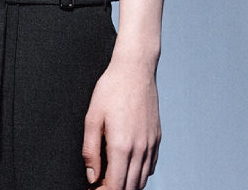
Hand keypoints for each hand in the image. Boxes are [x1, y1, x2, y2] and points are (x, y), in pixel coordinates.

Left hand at [82, 56, 160, 189]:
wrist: (135, 69)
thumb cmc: (112, 88)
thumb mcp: (92, 117)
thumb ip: (90, 150)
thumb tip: (92, 175)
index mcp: (122, 146)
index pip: (115, 186)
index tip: (93, 188)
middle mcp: (140, 149)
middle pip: (130, 188)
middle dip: (114, 189)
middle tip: (100, 183)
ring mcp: (151, 144)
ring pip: (142, 180)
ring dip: (127, 184)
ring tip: (112, 175)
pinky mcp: (157, 138)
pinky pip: (150, 166)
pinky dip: (139, 173)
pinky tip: (127, 165)